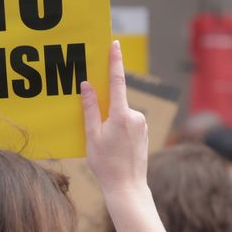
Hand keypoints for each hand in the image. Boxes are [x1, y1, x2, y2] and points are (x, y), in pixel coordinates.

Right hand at [82, 41, 148, 203]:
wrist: (127, 187)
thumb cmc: (106, 164)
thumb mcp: (92, 136)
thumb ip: (90, 108)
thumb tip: (86, 85)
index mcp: (121, 115)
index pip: (117, 81)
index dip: (115, 61)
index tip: (115, 45)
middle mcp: (136, 116)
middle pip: (115, 102)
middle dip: (104, 111)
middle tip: (98, 135)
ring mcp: (142, 124)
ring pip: (121, 113)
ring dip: (111, 122)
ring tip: (106, 147)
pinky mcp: (144, 132)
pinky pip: (127, 122)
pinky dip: (118, 129)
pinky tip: (114, 148)